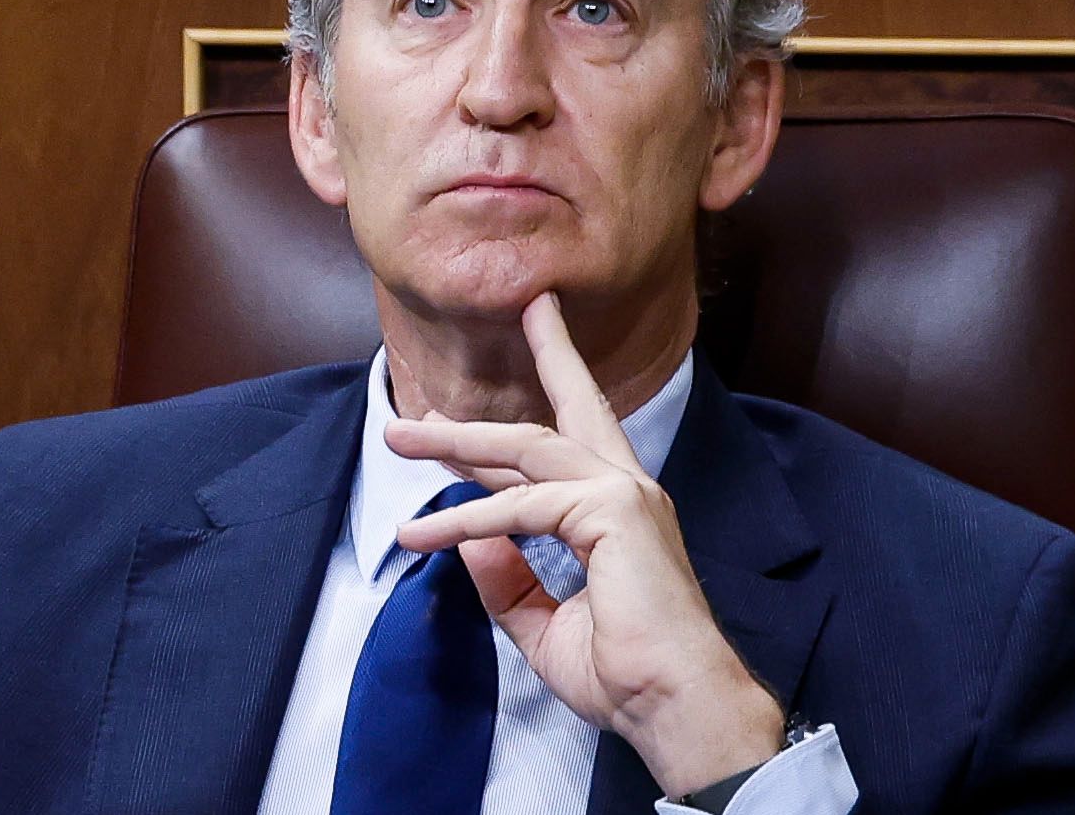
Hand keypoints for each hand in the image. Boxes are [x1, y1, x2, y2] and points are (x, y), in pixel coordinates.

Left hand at [387, 292, 783, 796]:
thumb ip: (507, 579)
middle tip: (447, 371)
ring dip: (459, 440)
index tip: (469, 397)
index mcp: (616, 512)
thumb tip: (469, 540)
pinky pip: (520, 508)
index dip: (512, 422)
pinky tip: (423, 534)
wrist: (673, 707)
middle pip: (561, 410)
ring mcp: (622, 494)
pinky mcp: (612, 512)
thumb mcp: (543, 622)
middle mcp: (625, 489)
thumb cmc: (624, 674)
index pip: (562, 446)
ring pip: (527, 447)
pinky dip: (466, 518)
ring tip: (400, 439)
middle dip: (516, 368)